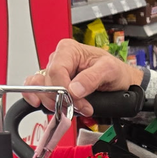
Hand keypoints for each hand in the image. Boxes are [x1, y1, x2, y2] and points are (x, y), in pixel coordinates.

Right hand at [22, 38, 143, 115]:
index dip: (64, 90)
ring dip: (52, 102)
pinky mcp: (53, 85)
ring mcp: (55, 73)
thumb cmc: (115, 72)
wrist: (119, 82)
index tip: (77, 101)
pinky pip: (37, 91)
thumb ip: (92, 78)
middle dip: (62, 99)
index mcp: (69, 50)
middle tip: (80, 107)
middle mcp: (59, 59)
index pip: (56, 71)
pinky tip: (42, 105)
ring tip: (71, 108)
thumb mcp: (110, 70)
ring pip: (40, 88)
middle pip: (47, 82)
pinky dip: (38, 99)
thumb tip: (74, 89)